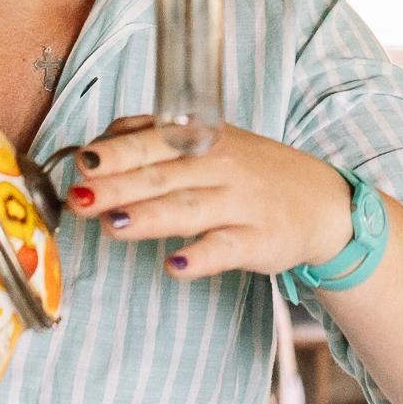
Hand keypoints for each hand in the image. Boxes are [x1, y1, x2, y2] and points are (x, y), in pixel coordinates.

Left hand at [70, 118, 353, 281]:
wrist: (322, 203)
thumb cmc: (251, 172)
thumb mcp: (211, 142)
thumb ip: (156, 138)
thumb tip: (98, 143)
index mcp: (204, 140)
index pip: (155, 141)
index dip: (119, 151)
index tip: (84, 160)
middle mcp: (221, 167)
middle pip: (163, 176)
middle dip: (119, 186)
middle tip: (79, 198)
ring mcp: (241, 205)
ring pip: (189, 209)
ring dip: (149, 217)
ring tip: (112, 224)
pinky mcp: (258, 241)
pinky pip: (226, 249)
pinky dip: (201, 257)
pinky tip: (175, 265)